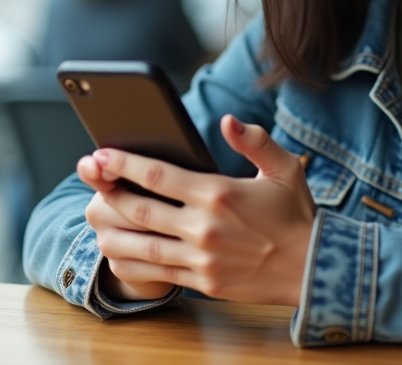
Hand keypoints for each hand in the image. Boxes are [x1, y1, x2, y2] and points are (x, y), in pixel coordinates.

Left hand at [77, 115, 315, 306]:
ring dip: (109, 229)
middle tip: (87, 178)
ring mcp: (201, 258)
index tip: (100, 154)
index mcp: (219, 193)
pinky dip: (129, 261)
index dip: (124, 164)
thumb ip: (256, 140)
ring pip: (139, 245)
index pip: (158, 175)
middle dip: (107, 192)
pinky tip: (117, 249)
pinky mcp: (202, 282)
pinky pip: (155, 273)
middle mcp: (204, 227)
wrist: (314, 268)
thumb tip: (227, 120)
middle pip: (139, 209)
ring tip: (93, 217)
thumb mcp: (284, 168)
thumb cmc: (297, 214)